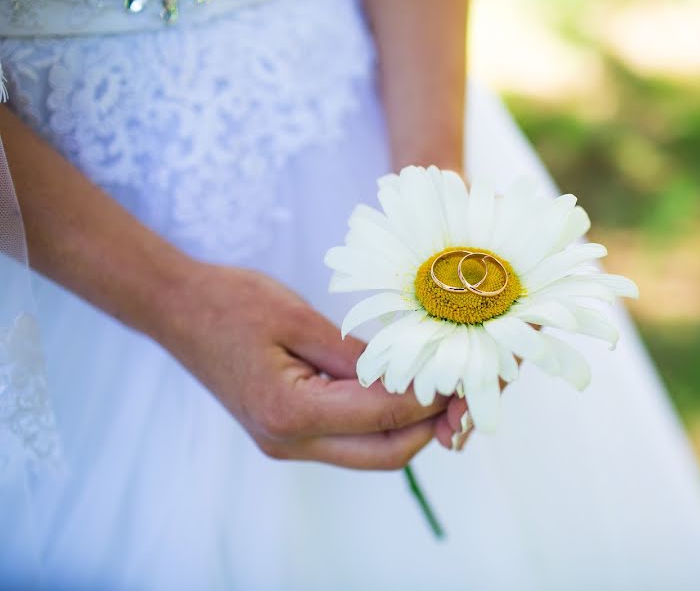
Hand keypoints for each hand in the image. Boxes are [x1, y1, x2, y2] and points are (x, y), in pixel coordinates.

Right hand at [155, 263, 448, 469]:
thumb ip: (357, 353)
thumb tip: (412, 373)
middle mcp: (289, 442)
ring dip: (409, 428)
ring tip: (439, 387)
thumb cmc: (231, 303)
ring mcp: (286, 444)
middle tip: (462, 390)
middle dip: (430, 427)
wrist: (176, 310)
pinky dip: (382, 423)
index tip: (465, 371)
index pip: (385, 417)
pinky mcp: (287, 434)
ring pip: (371, 454)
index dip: (431, 397)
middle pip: (385, 455)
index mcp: (291, 412)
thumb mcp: (298, 317)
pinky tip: (400, 389)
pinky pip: (349, 441)